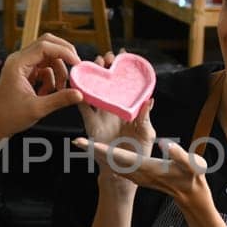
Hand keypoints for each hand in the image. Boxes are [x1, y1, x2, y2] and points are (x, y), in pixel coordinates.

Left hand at [0, 33, 82, 139]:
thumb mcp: (37, 109)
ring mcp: (22, 66)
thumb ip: (60, 99)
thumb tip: (79, 94)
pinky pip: (45, 68)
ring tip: (58, 90)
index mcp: (17, 64)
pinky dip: (51, 79)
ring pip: (48, 58)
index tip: (77, 63)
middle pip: (47, 45)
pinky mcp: (26, 73)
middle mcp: (19, 60)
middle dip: (63, 54)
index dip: (64, 52)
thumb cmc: (9, 117)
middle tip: (75, 66)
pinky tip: (47, 94)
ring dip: (58, 72)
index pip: (44, 46)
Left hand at [75, 134, 209, 206]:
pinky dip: (109, 159)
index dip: (103, 151)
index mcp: (147, 167)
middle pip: (111, 160)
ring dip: (99, 155)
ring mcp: (138, 176)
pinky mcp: (140, 176)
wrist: (192, 195)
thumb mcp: (192, 165)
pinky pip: (120, 167)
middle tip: (76, 142)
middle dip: (94, 152)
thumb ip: (180, 155)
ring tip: (85, 145)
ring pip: (113, 164)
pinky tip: (103, 154)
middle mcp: (139, 172)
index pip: (121, 157)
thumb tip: (167, 145)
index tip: (88, 145)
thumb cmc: (193, 177)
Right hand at [76, 53, 156, 189]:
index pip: (126, 83)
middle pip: (107, 82)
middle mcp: (114, 108)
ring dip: (92, 76)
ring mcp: (102, 114)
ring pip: (94, 90)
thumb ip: (146, 117)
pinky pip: (83, 108)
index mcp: (128, 107)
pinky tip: (77, 82)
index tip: (123, 54)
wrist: (125, 171)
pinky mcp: (91, 124)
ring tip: (93, 64)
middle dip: (105, 67)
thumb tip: (149, 100)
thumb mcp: (146, 132)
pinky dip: (79, 95)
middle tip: (105, 58)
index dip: (124, 68)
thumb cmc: (139, 151)